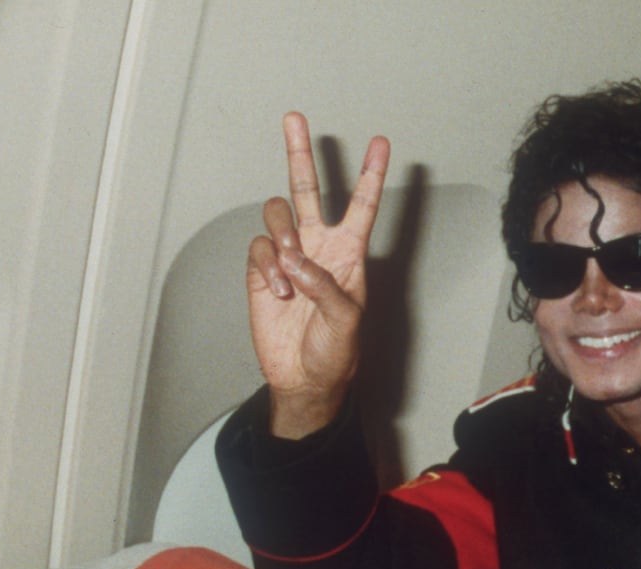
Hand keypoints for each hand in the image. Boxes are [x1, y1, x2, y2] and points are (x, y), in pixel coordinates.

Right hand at [245, 112, 389, 437]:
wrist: (303, 376)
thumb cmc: (335, 351)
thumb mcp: (347, 321)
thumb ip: (326, 287)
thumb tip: (295, 259)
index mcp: (349, 253)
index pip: (362, 206)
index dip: (371, 175)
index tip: (381, 142)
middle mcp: (318, 246)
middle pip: (308, 189)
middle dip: (300, 153)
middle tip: (295, 118)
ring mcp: (288, 255)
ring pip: (278, 214)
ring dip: (284, 235)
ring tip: (291, 266)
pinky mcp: (262, 270)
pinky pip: (259, 247)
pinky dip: (268, 266)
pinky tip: (280, 293)